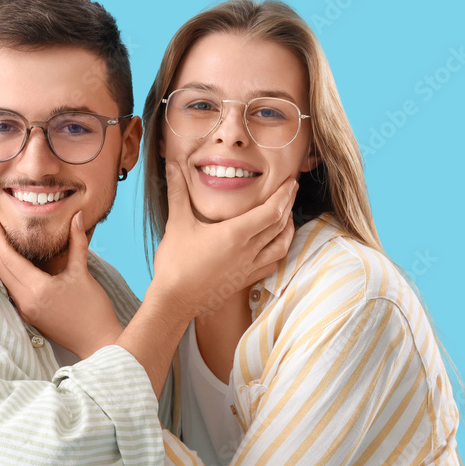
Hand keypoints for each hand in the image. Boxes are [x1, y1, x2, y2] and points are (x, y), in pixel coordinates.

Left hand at [0, 212, 123, 358]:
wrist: (98, 342)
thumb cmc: (93, 310)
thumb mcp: (83, 273)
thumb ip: (77, 242)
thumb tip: (77, 216)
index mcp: (38, 289)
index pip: (8, 258)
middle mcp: (26, 301)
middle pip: (0, 267)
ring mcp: (25, 310)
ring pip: (2, 278)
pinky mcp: (29, 315)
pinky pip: (10, 289)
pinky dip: (5, 271)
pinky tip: (5, 259)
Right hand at [150, 162, 295, 318]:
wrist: (174, 301)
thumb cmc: (175, 263)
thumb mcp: (176, 223)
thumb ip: (177, 192)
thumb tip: (172, 165)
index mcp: (235, 234)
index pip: (271, 211)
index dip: (284, 194)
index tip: (290, 181)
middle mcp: (248, 251)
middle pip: (280, 225)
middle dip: (289, 205)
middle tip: (292, 190)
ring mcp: (248, 267)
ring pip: (281, 246)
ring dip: (288, 229)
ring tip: (288, 216)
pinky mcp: (245, 280)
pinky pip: (271, 264)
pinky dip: (278, 252)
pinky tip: (274, 246)